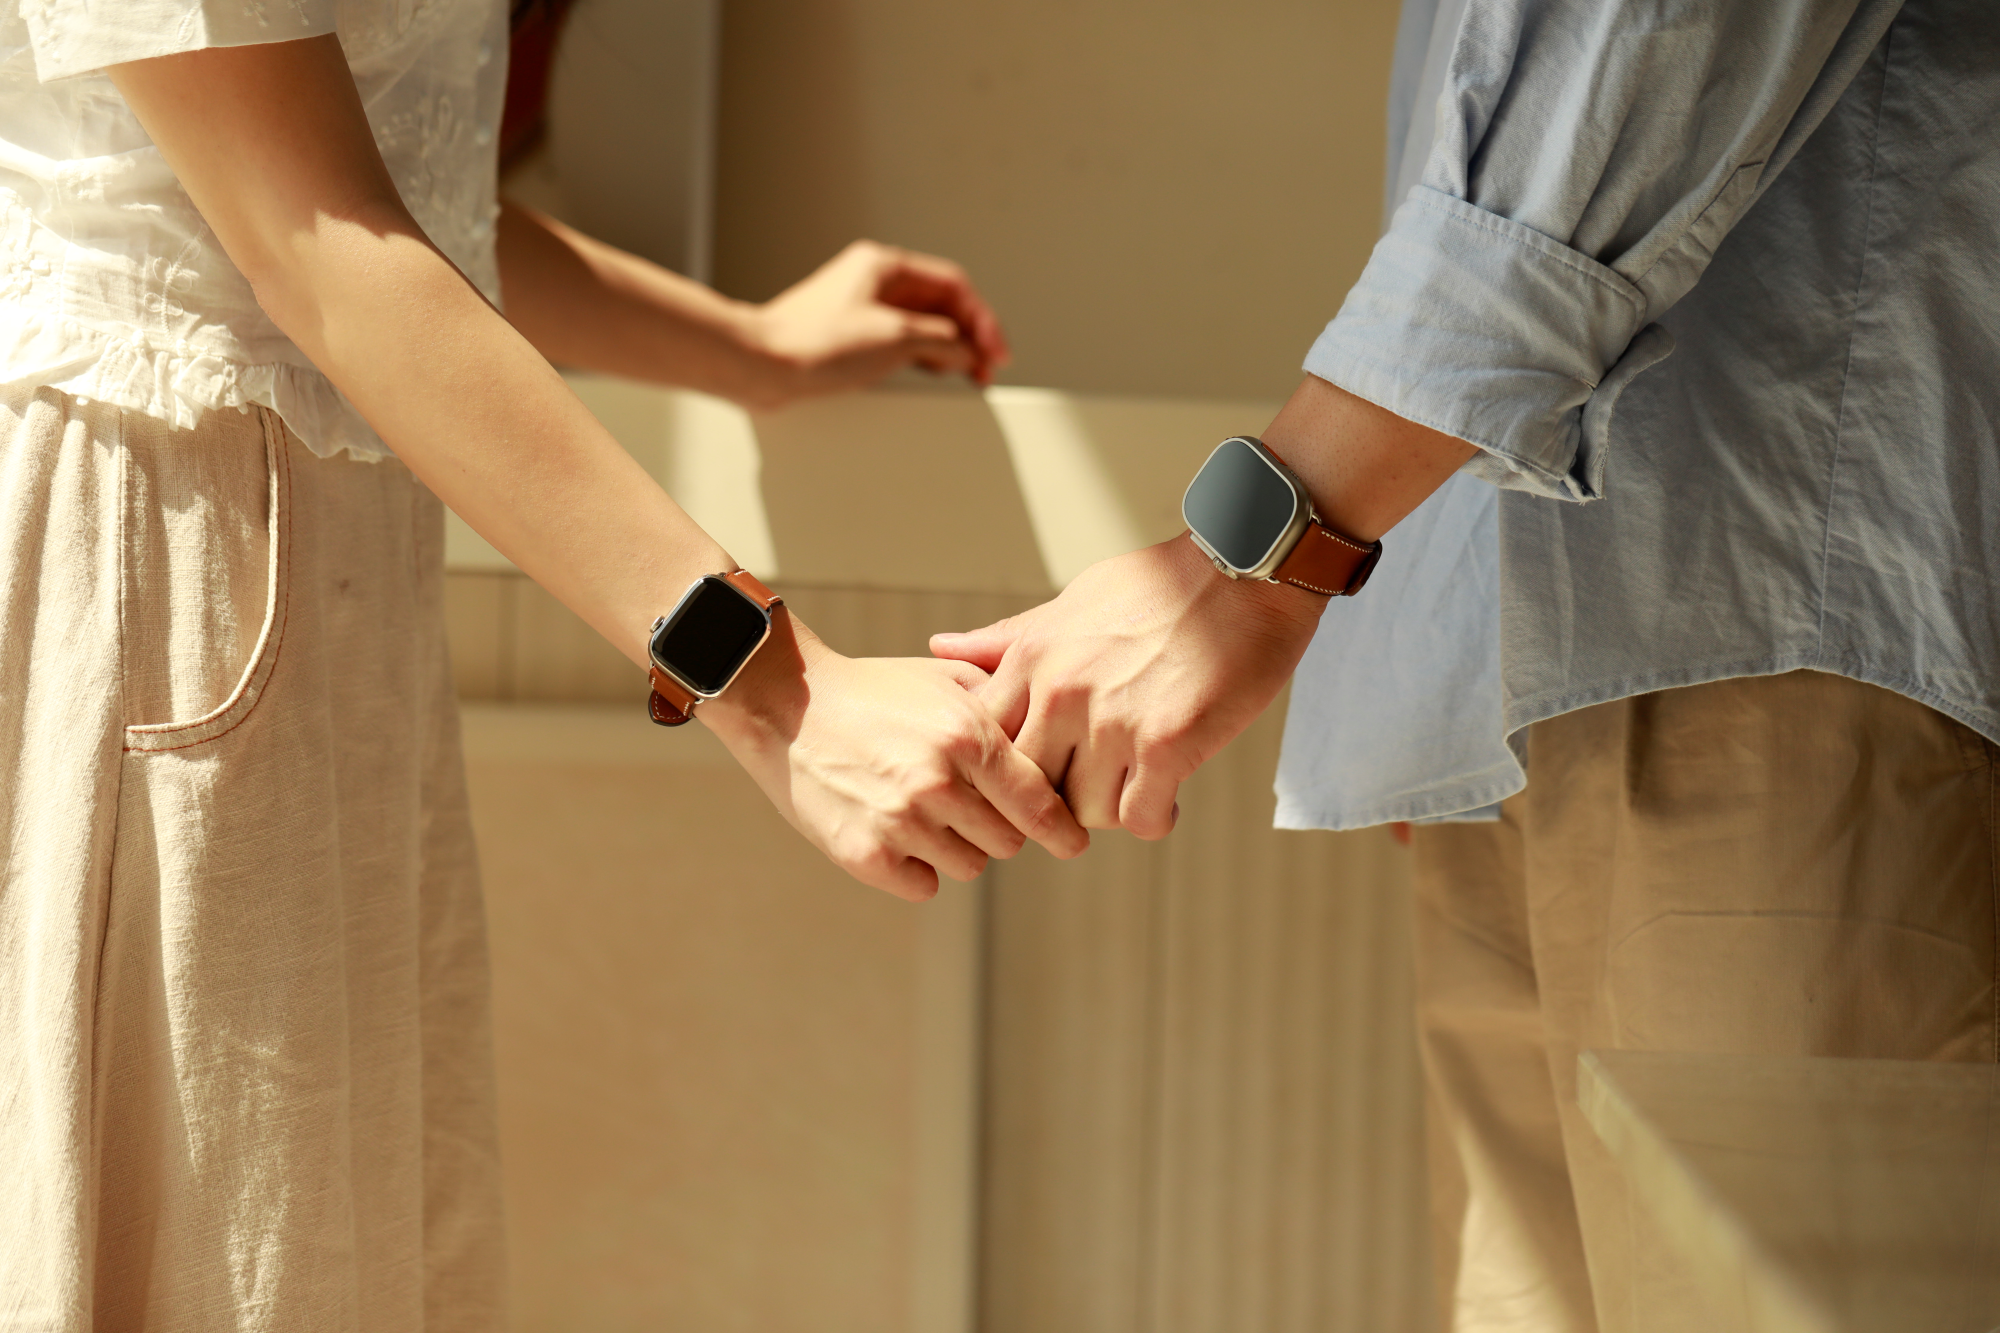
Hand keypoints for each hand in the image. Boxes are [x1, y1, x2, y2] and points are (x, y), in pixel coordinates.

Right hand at [702, 610, 1086, 900]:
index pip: (1039, 804)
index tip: (1071, 842)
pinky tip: (895, 831)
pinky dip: (915, 867)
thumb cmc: (875, 691)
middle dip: (995, 826)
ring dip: (955, 847)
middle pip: (1008, 843)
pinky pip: (923, 885)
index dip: (1060, 828)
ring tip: (921, 809)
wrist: (787, 705)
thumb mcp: (945, 677)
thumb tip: (1059, 735)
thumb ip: (1003, 702)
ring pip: (968, 866)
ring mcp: (901, 822)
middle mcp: (939, 783)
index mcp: (968, 736)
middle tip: (964, 803)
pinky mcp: (865, 855)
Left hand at [745, 240, 1010, 406]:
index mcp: (884, 265)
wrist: (760, 365)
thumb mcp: (896, 339)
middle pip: (939, 303)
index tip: (995, 352)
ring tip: (964, 374)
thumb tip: (967, 348)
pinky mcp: (848, 335)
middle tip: (984, 368)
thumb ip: (943, 341)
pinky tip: (930, 373)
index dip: (983, 320)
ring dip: (947, 348)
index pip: (953, 285)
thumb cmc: (813, 343)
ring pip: (921, 323)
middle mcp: (873, 281)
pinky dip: (922, 357)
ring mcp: (860, 307)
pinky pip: (899, 340)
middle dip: (968, 335)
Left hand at [930, 536, 1326, 838]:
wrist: (1244, 569)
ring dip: (1109, 809)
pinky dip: (1152, 817)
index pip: (986, 744)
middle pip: (1029, 788)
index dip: (1006, 772)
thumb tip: (943, 650)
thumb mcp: (1071, 604)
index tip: (1036, 776)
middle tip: (1089, 792)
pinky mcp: (1166, 743)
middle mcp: (1061, 692)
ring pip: (1083, 812)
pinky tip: (1167, 796)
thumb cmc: (1161, 586)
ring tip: (1134, 786)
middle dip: (1054, 801)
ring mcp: (1112, 720)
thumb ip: (1008, 639)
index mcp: (1032, 659)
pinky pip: (1138, 818)